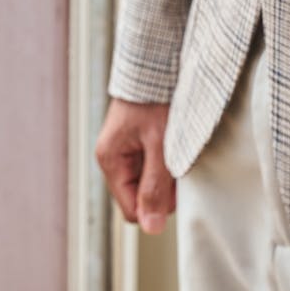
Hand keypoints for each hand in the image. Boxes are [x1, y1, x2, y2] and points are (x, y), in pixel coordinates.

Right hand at [95, 98, 174, 233]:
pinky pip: (151, 164)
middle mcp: (114, 156)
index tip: (175, 185)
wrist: (156, 61)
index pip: (131, 210)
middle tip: (178, 162)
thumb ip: (155, 185)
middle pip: (140, 196)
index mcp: (110, 159)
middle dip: (162, 187)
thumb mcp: (160, 143)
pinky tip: (174, 142)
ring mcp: (125, 148)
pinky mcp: (137, 140)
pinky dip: (165, 159)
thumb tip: (151, 229)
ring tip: (176, 148)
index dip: (156, 206)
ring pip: (147, 180)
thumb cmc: (156, 98)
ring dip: (165, 172)